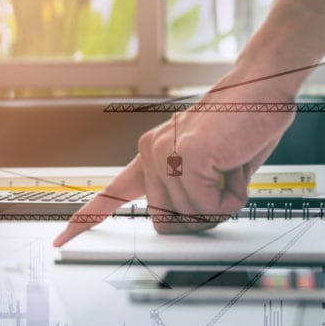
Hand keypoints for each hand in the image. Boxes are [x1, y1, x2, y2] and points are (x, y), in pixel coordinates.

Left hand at [53, 75, 295, 245]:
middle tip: (222, 183)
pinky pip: (208, 207)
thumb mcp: (211, 164)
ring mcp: (164, 154)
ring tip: (231, 166)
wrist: (263, 86)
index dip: (87, 219)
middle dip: (201, 216)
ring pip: (191, 218)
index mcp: (152, 154)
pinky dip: (231, 196)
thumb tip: (189, 223)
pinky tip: (234, 165)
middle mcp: (150, 152)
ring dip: (223, 203)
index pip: (112, 193)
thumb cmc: (243, 123)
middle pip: (165, 223)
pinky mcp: (185, 156)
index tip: (61, 239)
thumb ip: (191, 190)